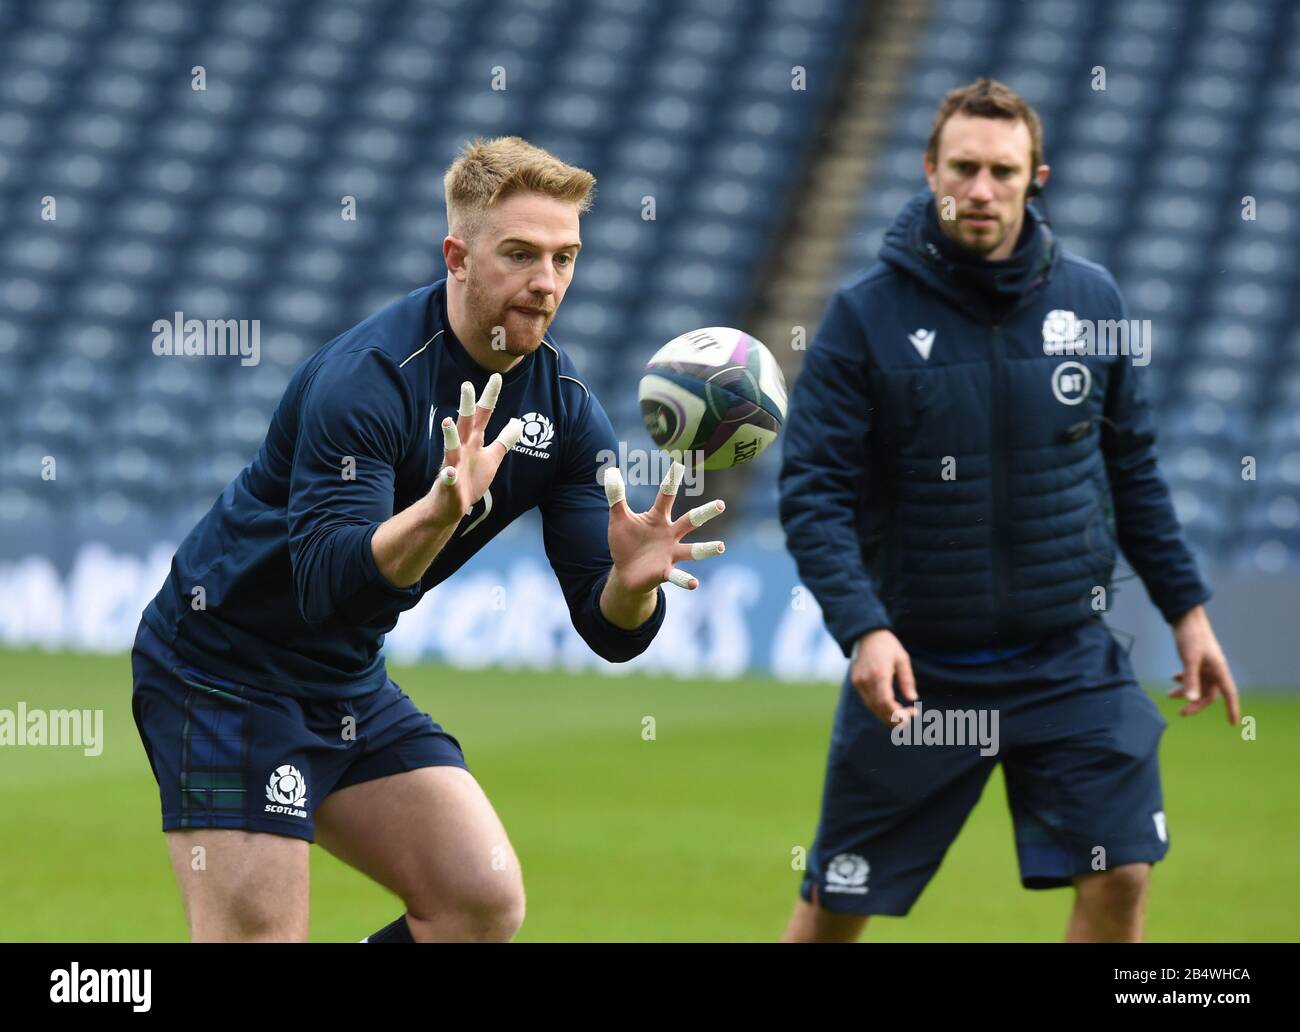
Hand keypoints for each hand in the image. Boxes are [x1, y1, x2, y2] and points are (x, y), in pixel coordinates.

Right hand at [427, 375, 522, 529]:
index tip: (497, 377)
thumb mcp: (492, 457)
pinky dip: (448, 475)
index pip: (483, 415)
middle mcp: (462, 449)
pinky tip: (449, 472)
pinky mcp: (449, 484)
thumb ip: (504, 440)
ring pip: (450, 447)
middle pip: (465, 424)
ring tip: (448, 421)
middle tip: (467, 385)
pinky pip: (447, 478)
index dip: (490, 397)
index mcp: (474, 441)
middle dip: (466, 406)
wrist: (451, 506)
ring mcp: (453, 465)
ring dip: (449, 435)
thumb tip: (518, 422)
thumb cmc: (471, 479)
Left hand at [603, 459, 725, 593]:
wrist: (625, 573)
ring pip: (692, 551)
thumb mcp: (619, 519)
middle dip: (704, 513)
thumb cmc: (626, 543)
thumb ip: (616, 497)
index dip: (672, 480)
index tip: (680, 464)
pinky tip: (694, 583)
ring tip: (721, 547)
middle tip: (721, 504)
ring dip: (706, 549)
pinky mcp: (664, 572)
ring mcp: (670, 554)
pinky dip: (685, 580)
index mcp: (658, 518)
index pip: (666, 496)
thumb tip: (610, 471)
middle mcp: (669, 534)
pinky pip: (677, 576)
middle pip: (689, 521)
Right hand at [850, 628, 918, 726]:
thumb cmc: (888, 645)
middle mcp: (866, 680)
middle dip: (893, 718)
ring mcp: (859, 682)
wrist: (866, 634)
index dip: (898, 713)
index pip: (885, 702)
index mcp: (879, 673)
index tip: (912, 714)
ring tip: (901, 718)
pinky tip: (890, 708)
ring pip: (872, 707)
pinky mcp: (856, 682)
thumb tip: (913, 699)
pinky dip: (879, 708)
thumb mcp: (902, 659)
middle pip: (878, 708)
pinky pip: (867, 700)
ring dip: (886, 716)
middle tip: (909, 720)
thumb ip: (907, 680)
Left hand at [1169, 605, 1239, 723]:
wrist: (1186, 616)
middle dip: (1196, 704)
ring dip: (1186, 692)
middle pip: (1209, 693)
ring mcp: (1205, 665)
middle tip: (1181, 713)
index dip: (1232, 708)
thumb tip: (1191, 699)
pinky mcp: (1196, 660)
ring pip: (1199, 685)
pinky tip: (1173, 679)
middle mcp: (1214, 669)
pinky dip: (1184, 680)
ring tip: (1169, 695)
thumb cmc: (1191, 636)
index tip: (1233, 724)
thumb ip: (1190, 679)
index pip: (1229, 693)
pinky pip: (1193, 676)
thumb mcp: (1189, 659)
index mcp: (1219, 669)